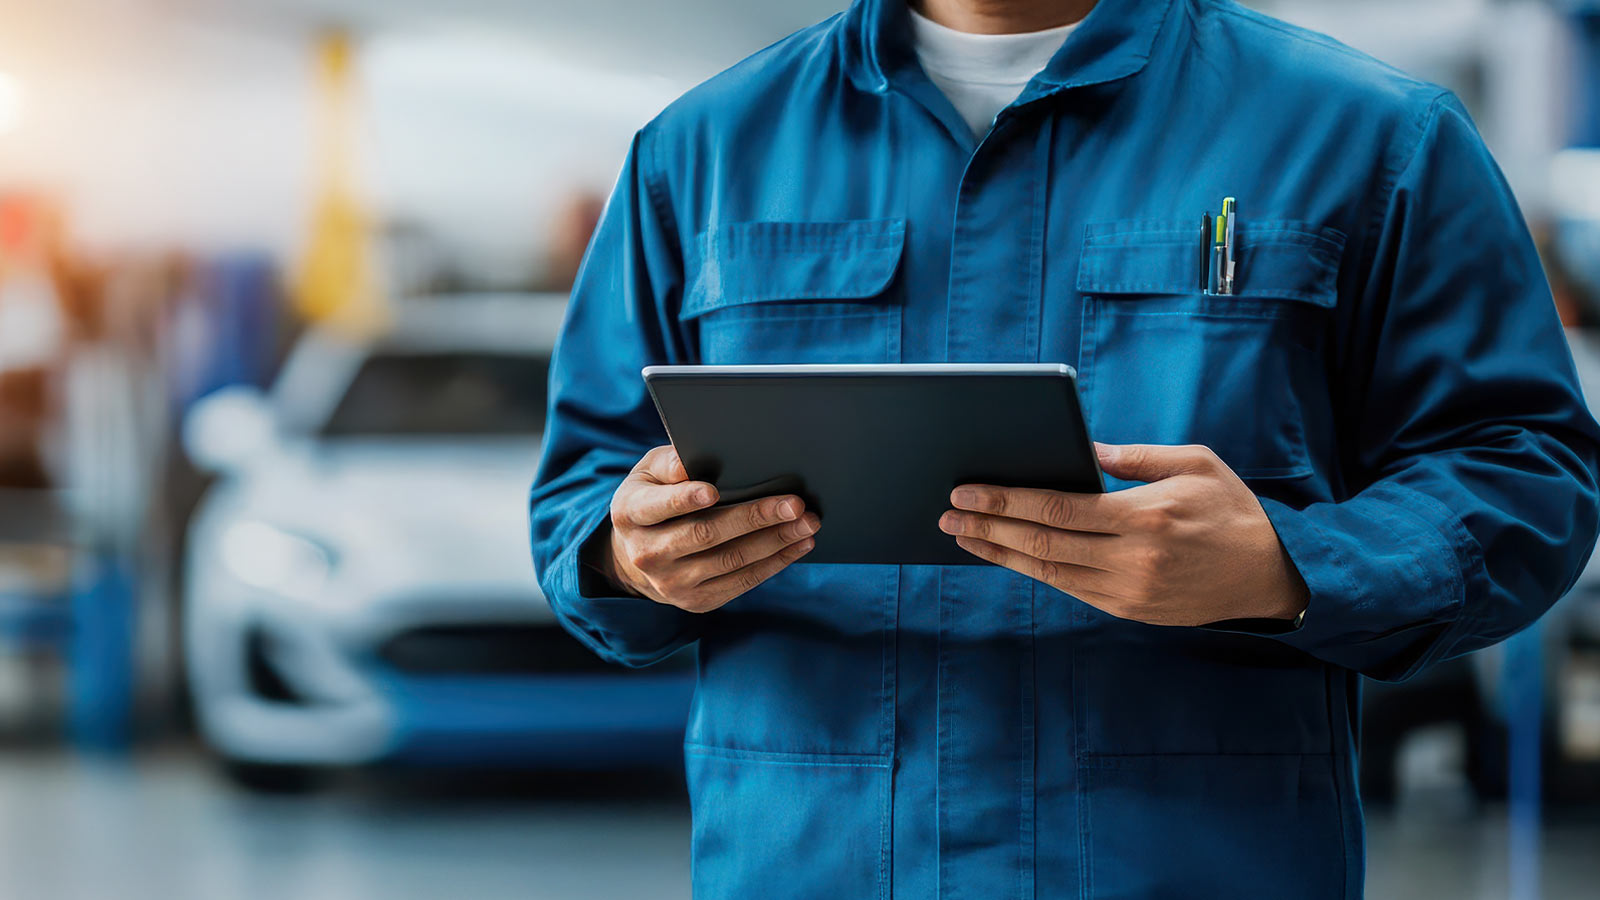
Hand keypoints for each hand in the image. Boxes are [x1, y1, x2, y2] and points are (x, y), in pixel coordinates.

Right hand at [594, 445, 819, 612]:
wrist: (639, 554)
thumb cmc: (654, 497)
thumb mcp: (649, 472)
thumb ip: (669, 463)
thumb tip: (691, 463)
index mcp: (631, 513)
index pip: (658, 507)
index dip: (684, 499)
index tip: (712, 491)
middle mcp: (648, 554)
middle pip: (705, 535)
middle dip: (753, 518)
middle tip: (793, 503)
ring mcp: (673, 583)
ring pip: (730, 561)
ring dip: (775, 542)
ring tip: (808, 523)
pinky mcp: (698, 601)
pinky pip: (742, 582)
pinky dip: (775, 563)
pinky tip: (798, 545)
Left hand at [938, 443, 1307, 626]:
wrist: (1271, 576)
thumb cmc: (1232, 509)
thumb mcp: (1195, 464)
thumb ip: (1136, 457)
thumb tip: (1081, 452)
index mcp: (1146, 516)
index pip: (1058, 508)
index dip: (1005, 501)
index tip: (967, 491)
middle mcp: (1133, 559)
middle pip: (1041, 543)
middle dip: (987, 527)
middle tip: (947, 514)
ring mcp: (1129, 591)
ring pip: (1048, 571)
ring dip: (999, 554)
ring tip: (962, 536)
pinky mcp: (1129, 610)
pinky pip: (1069, 589)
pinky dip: (1032, 571)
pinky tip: (1006, 556)